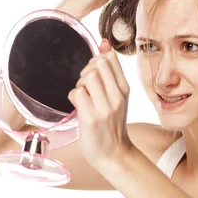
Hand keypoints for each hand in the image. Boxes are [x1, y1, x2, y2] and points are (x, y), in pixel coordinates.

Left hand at [67, 39, 132, 169]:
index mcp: (124, 89)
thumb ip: (110, 71)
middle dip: (86, 71)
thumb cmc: (111, 124)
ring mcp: (105, 108)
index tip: (95, 76)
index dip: (96, 61)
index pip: (109, 58)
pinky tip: (79, 107)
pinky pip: (76, 93)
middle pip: (97, 64)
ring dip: (79, 84)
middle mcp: (117, 96)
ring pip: (87, 77)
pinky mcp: (91, 118)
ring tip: (84, 98)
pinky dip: (73, 97)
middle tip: (87, 88)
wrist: (114, 154)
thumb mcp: (116, 96)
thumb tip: (103, 42)